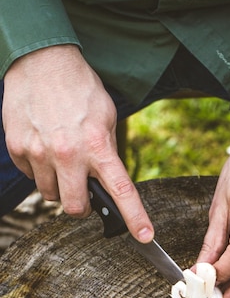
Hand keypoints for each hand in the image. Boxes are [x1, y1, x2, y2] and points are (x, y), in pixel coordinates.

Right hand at [2, 45, 153, 242]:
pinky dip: (40, 170)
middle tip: (84, 190)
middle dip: (81, 206)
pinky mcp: (18, 149)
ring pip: (51, 196)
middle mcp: (68, 154)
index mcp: (97, 146)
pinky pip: (32, 177)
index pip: (120, 190)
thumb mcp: (106, 117)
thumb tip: (107, 180)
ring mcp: (40, 153)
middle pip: (75, 208)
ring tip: (62, 159)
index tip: (144, 236)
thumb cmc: (79, 88)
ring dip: (59, 186)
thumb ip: (108, 151)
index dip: (134, 217)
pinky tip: (44, 146)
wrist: (41, 60)